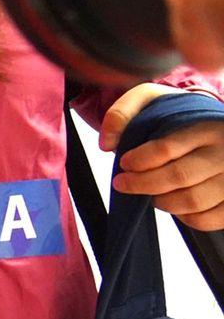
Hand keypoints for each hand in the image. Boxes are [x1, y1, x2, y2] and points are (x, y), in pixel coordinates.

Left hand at [104, 83, 223, 230]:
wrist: (214, 126)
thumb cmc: (177, 115)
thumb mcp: (150, 100)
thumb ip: (122, 113)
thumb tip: (106, 144)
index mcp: (204, 126)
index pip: (167, 148)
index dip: (139, 160)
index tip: (124, 163)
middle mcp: (223, 153)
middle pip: (179, 176)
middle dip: (142, 184)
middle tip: (123, 183)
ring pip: (192, 200)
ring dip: (161, 201)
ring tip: (149, 192)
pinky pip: (208, 219)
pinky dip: (185, 218)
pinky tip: (174, 202)